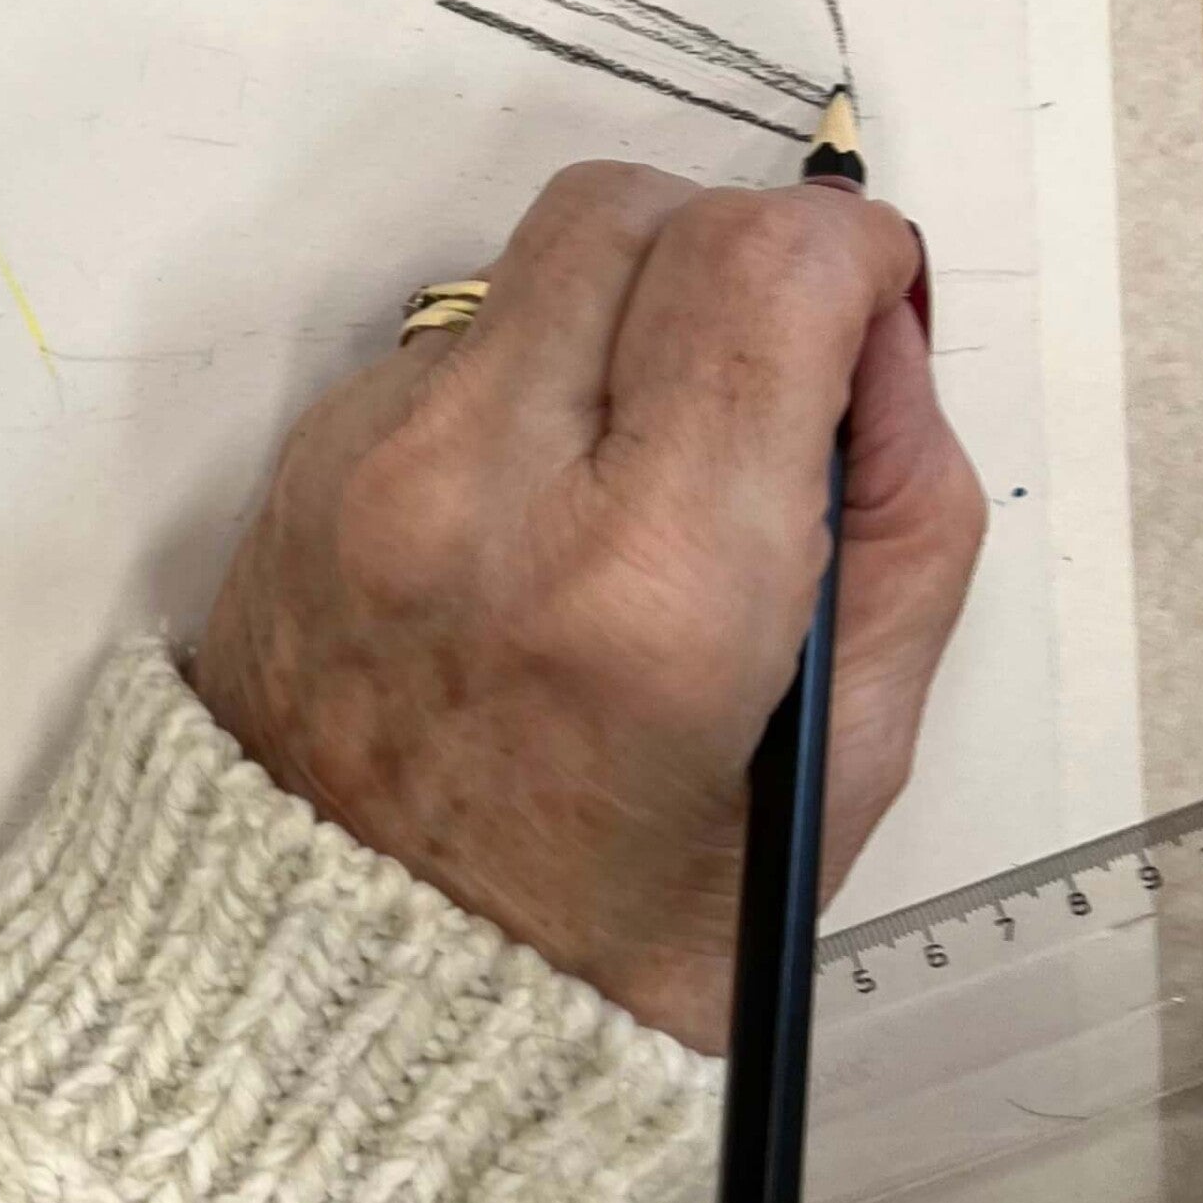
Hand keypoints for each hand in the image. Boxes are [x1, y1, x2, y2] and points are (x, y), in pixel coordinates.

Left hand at [192, 163, 985, 1052]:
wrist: (340, 993)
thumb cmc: (619, 920)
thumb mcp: (838, 761)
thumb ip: (900, 519)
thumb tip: (879, 334)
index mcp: (646, 589)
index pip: (762, 270)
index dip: (849, 257)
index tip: (865, 317)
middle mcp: (483, 492)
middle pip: (639, 209)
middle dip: (738, 257)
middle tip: (765, 375)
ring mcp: (368, 464)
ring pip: (537, 250)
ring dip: (629, 303)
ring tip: (643, 452)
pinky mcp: (303, 456)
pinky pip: (452, 333)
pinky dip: (528, 369)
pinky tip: (538, 500)